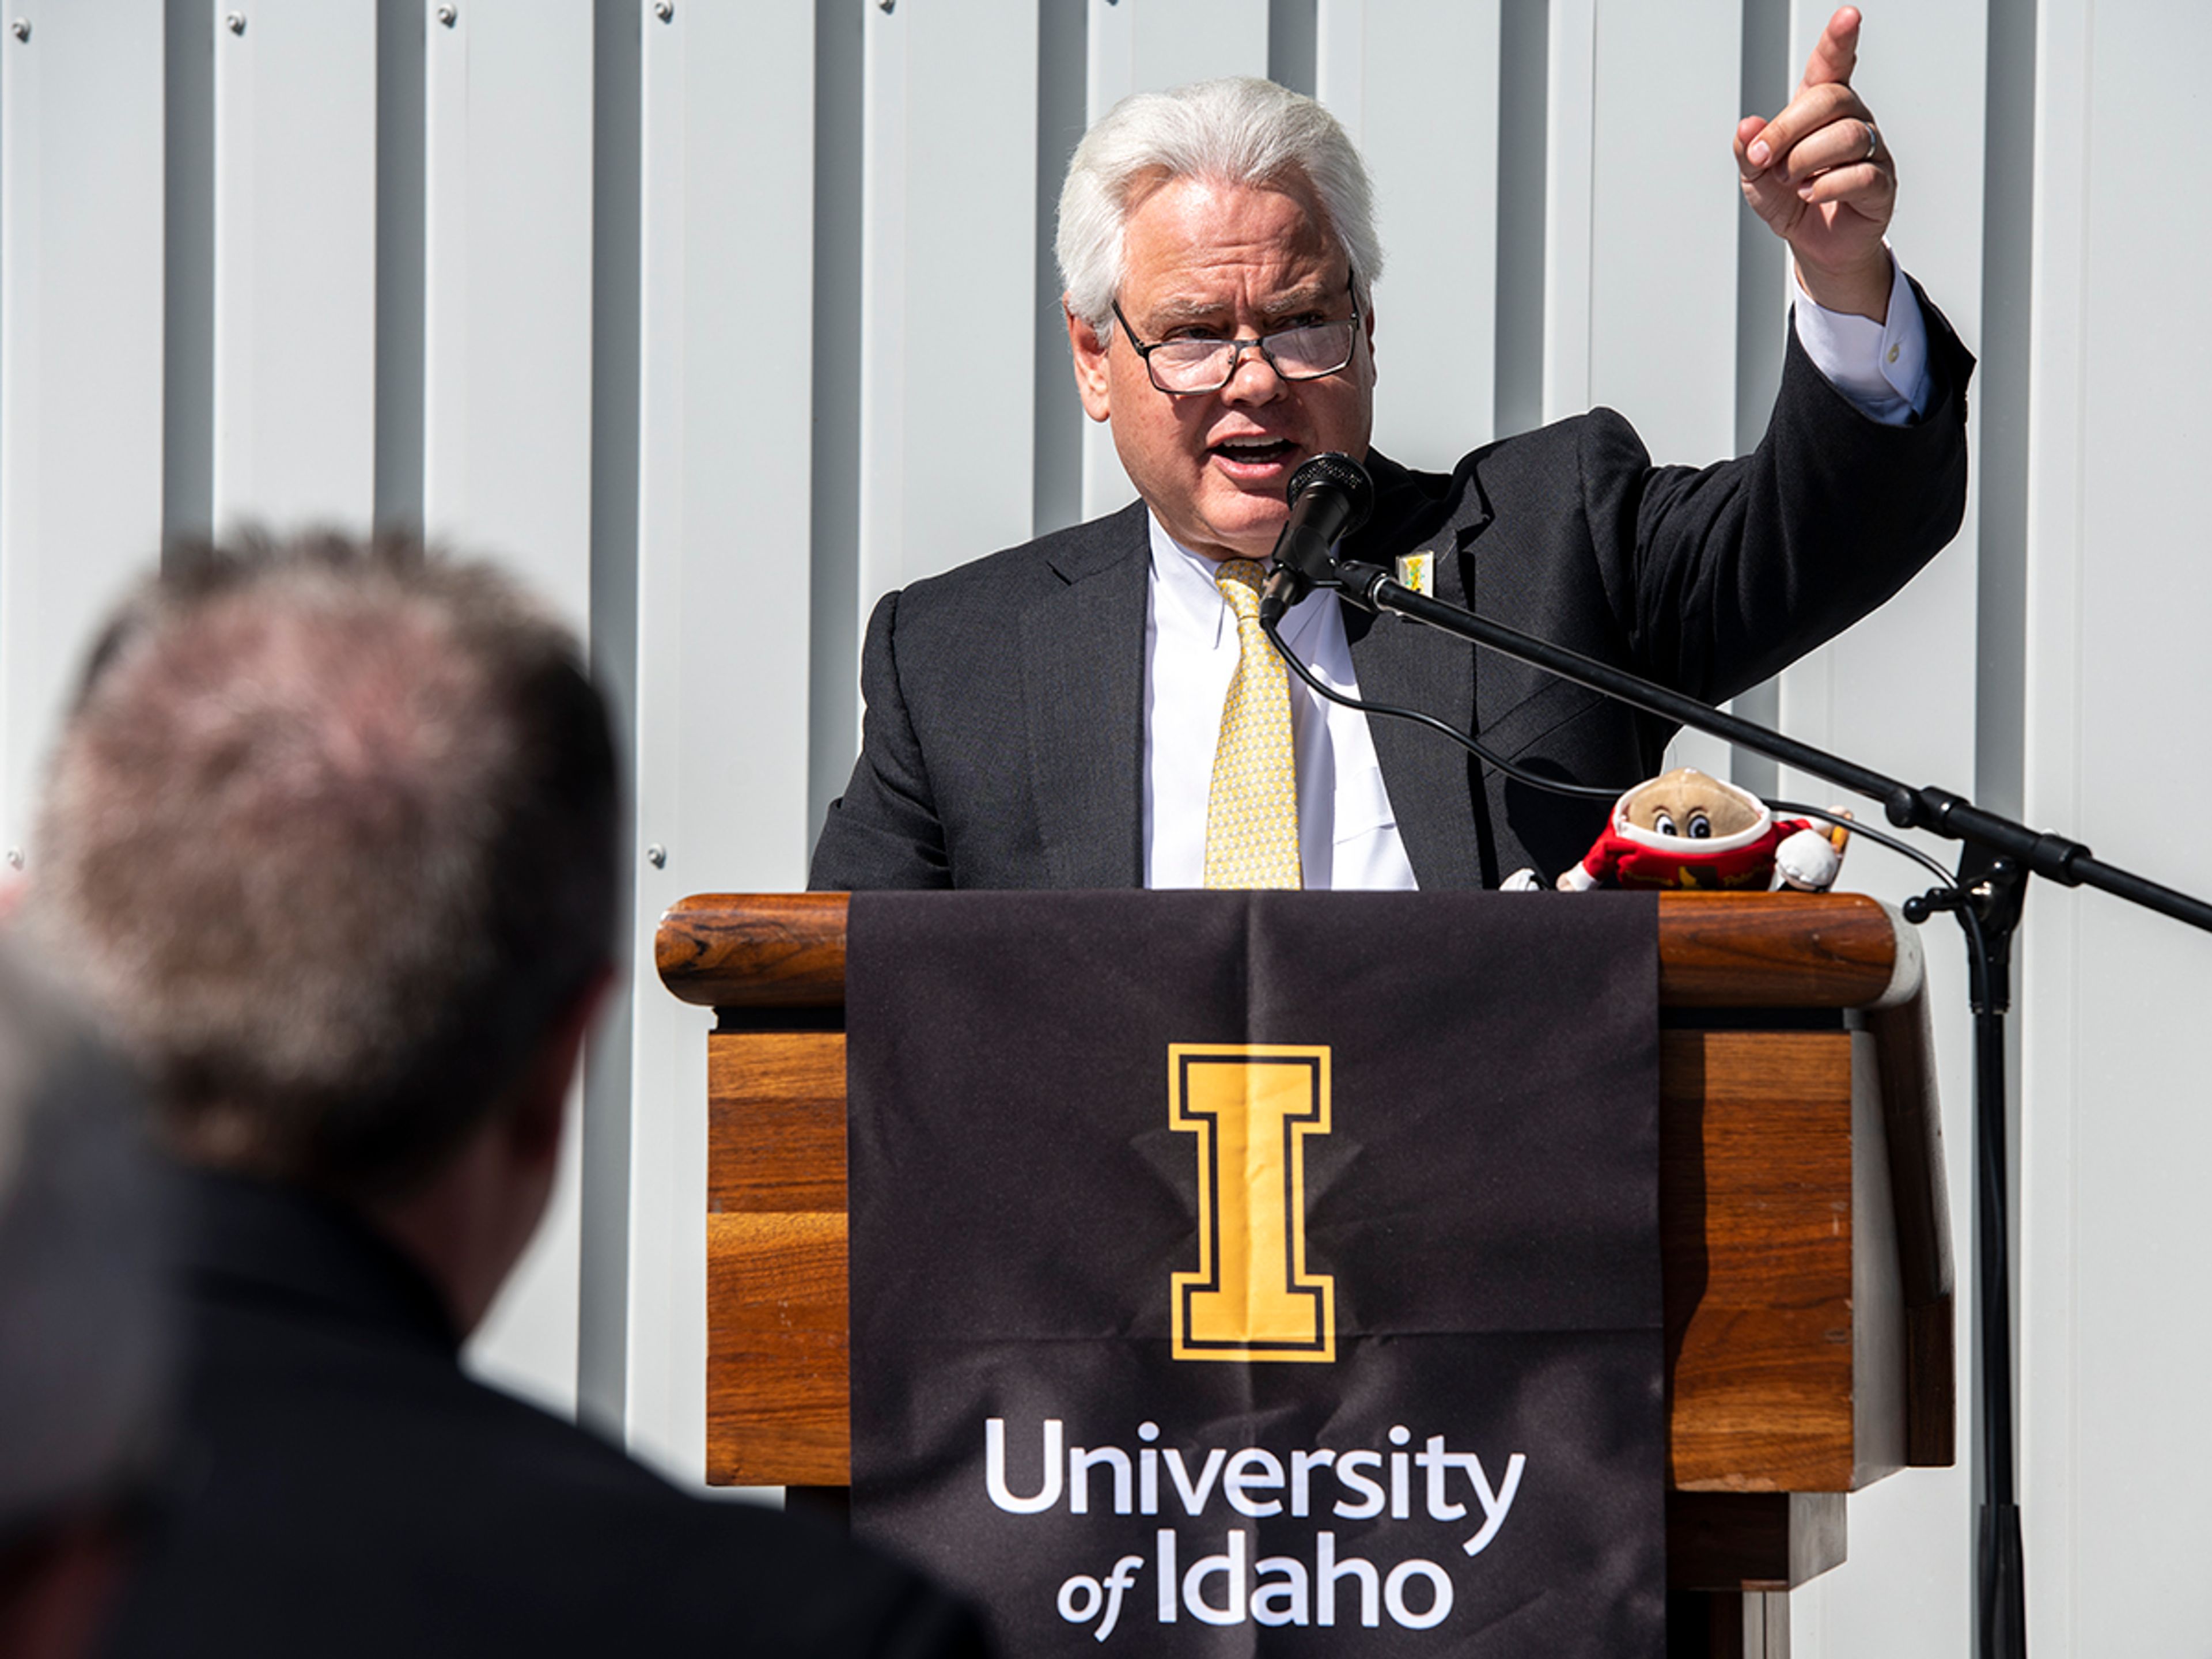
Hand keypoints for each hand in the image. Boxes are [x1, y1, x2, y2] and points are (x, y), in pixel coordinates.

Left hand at [1735, 7, 1895, 320]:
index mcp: (1821, 107)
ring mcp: (1871, 149)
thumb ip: (1750, 149)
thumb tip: (1746, 126)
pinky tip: (1809, 195)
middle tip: (1765, 159)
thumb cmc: (1789, 198)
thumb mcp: (1756, 175)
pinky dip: (1826, 186)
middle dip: (1787, 130)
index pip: (1832, 64)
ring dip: (1806, 162)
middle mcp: (1852, 118)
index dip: (1839, 40)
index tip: (1848, 16)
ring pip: (1846, 137)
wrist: (1814, 243)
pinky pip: (1860, 174)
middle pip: (1830, 100)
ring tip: (1790, 182)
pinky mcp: (1881, 183)